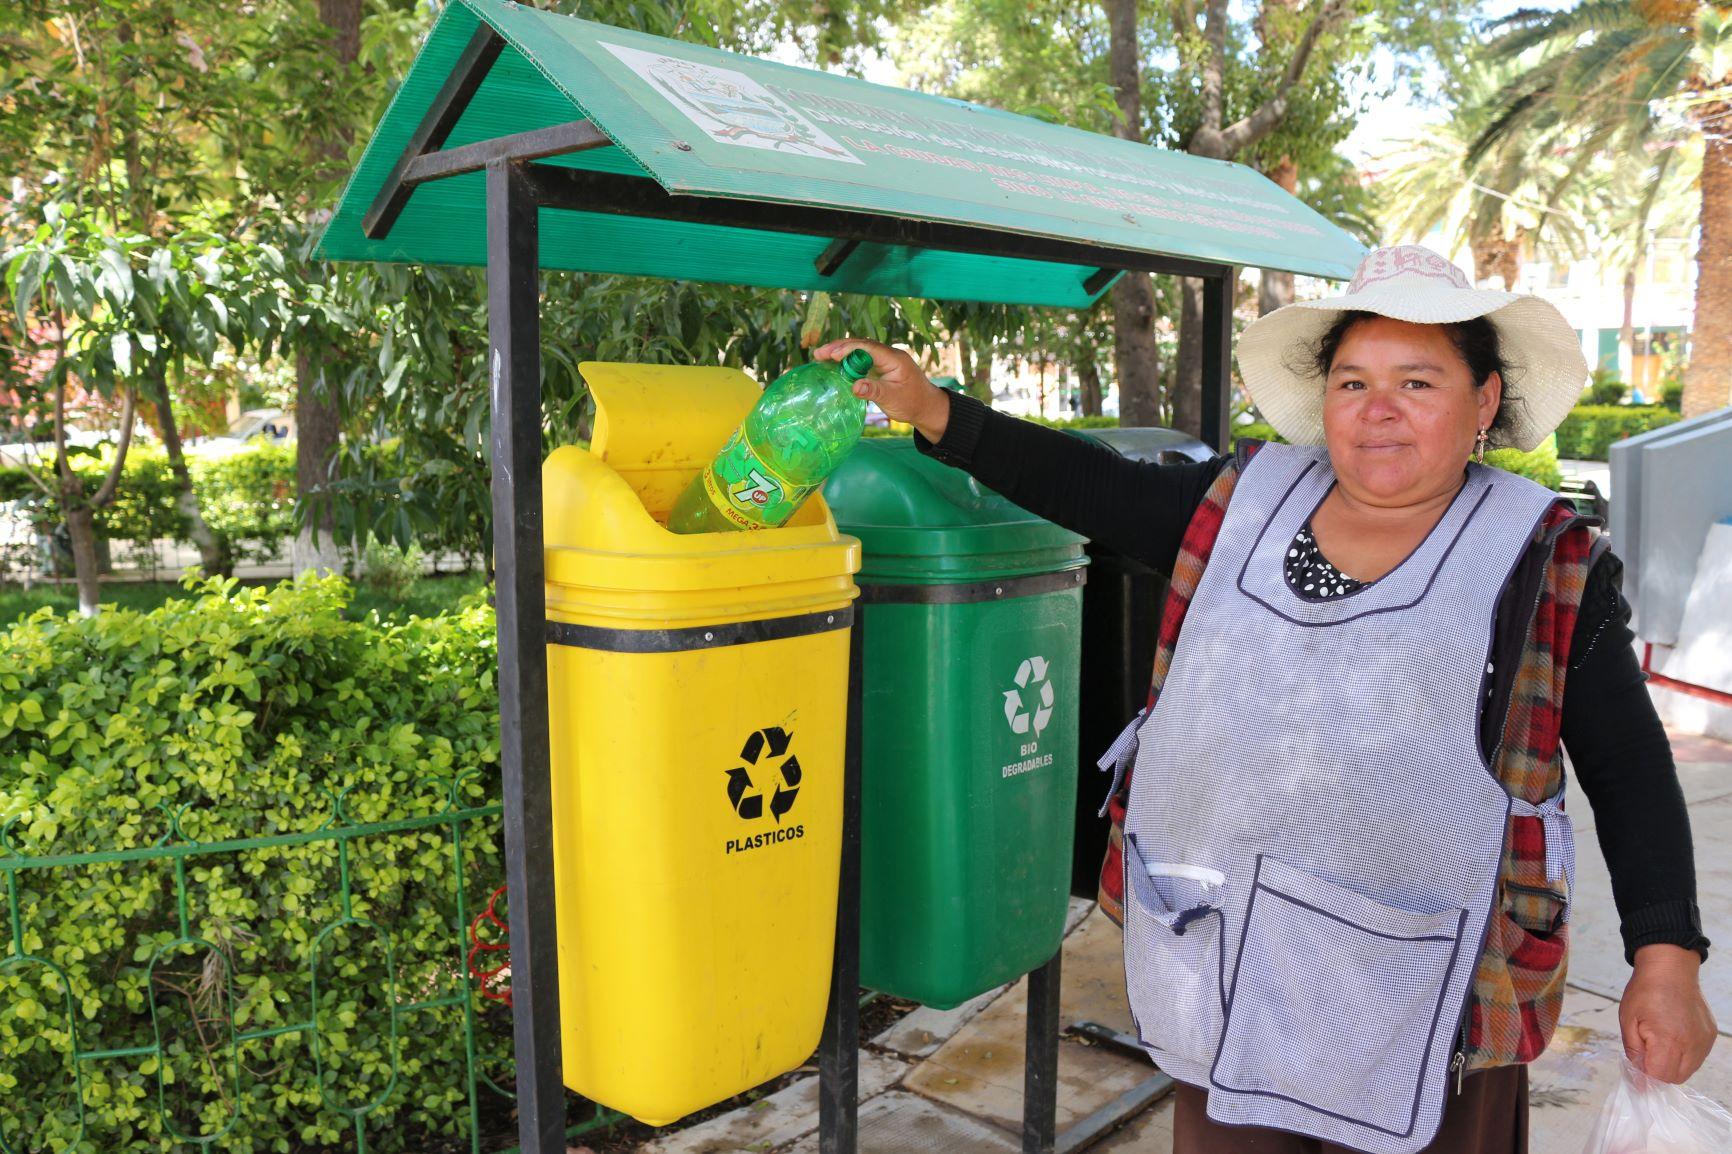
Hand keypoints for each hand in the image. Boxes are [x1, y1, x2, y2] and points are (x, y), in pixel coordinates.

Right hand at [813, 338, 950, 442]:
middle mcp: (888, 355)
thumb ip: (874, 391)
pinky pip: (861, 358)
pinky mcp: (880, 366)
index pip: (867, 348)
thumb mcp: (893, 399)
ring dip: (841, 352)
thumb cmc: (912, 403)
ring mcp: (884, 359)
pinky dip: (847, 360)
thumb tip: (854, 386)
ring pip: (859, 350)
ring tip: (820, 357)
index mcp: (894, 359)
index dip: (847, 349)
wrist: (926, 407)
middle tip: (818, 354)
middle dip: (839, 347)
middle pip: (860, 345)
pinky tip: (833, 364)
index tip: (830, 354)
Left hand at [1620, 943, 1716, 1082]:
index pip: (1660, 1077)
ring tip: (1658, 1042)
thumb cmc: (1645, 991)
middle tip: (1645, 1053)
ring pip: (1688, 1070)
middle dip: (1657, 1073)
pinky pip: (1697, 1057)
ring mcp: (1703, 1041)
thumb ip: (1634, 1053)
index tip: (1635, 1068)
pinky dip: (1683, 1056)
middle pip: (1675, 1078)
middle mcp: (1692, 1044)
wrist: (1670, 968)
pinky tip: (1672, 1037)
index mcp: (1669, 1040)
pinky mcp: (1709, 1036)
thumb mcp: (1628, 1020)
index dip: (1645, 1077)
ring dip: (1671, 1065)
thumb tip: (1639, 1080)